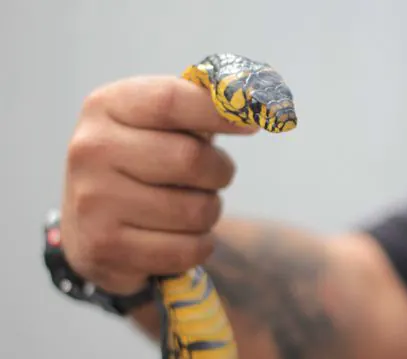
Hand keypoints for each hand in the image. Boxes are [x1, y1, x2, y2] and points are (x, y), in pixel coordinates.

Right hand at [61, 76, 257, 294]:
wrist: (91, 227)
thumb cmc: (142, 162)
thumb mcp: (157, 125)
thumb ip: (199, 106)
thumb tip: (254, 101)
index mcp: (105, 107)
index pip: (171, 100)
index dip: (220, 110)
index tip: (254, 121)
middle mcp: (91, 150)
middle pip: (191, 159)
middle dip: (220, 171)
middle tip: (217, 174)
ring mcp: (94, 201)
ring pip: (197, 210)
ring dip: (210, 211)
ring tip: (188, 205)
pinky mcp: (106, 247)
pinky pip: (188, 249)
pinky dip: (199, 244)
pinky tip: (178, 236)